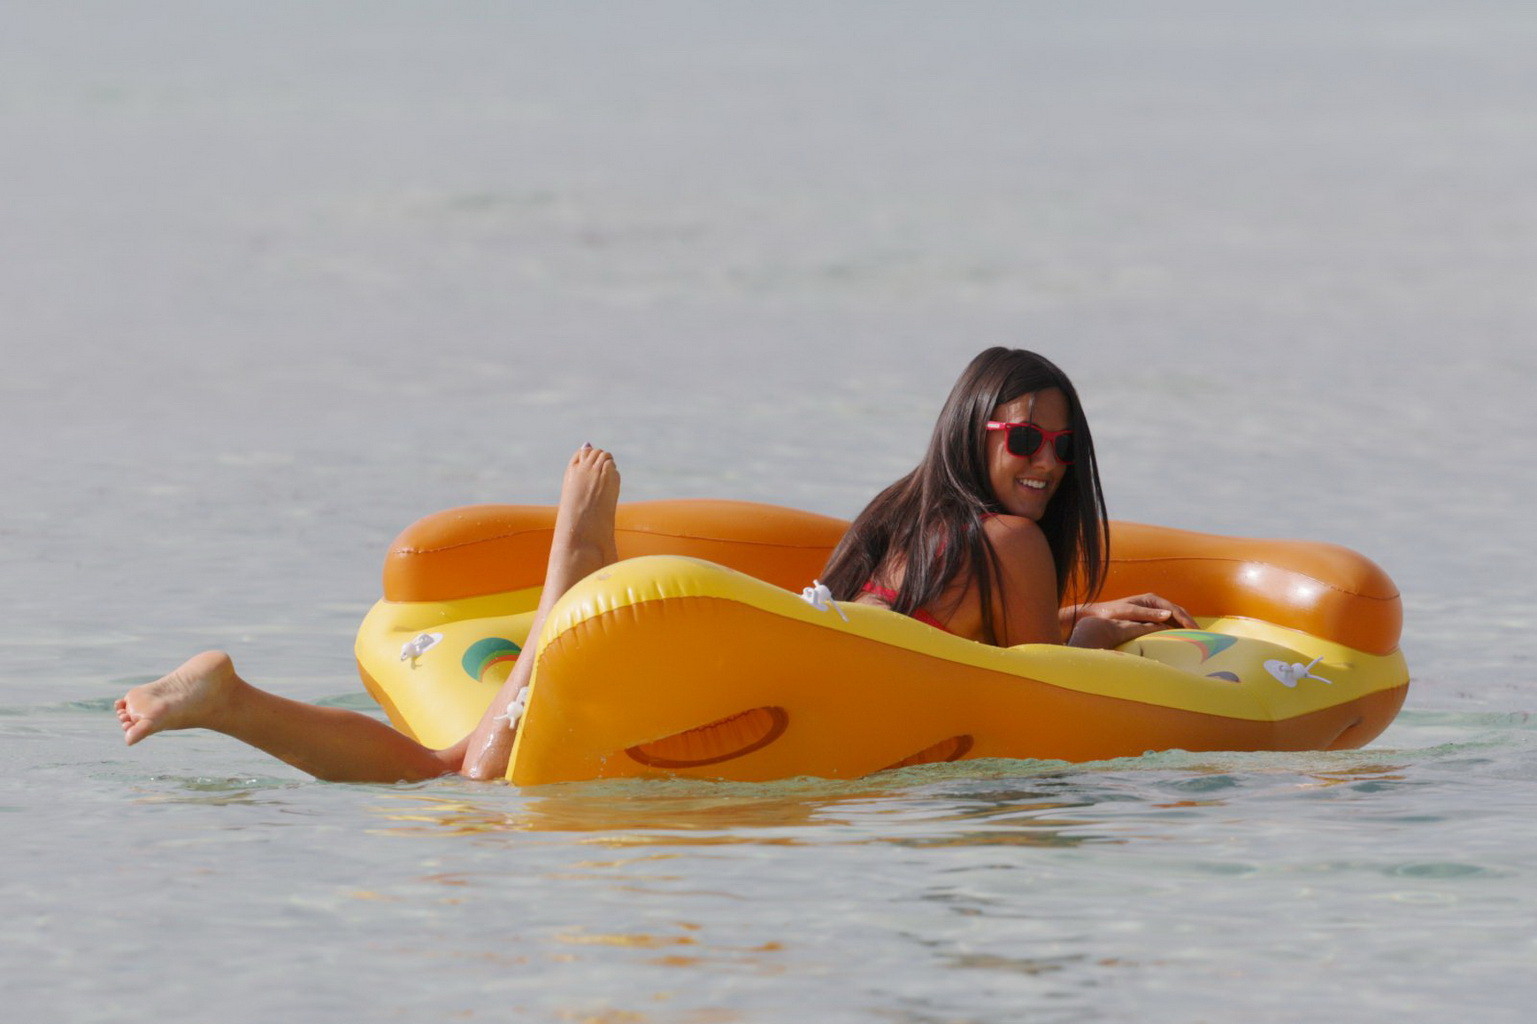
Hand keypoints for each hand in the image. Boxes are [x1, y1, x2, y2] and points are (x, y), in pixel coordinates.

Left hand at [1061, 592, 1197, 648]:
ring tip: (1197, 640)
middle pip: (1178, 613)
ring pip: (1174, 619)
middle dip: (1190, 623)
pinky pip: (1168, 625)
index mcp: (1152, 600)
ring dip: (1185, 628)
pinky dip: (1177, 631)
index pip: (1174, 609)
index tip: (1194, 630)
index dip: (1185, 620)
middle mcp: (1154, 604)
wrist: (1096, 617)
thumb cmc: (1111, 614)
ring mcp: (1153, 612)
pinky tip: (1182, 640)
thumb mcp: (1129, 613)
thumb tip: (1168, 615)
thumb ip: (1148, 614)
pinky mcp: (1150, 620)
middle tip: (1202, 637)